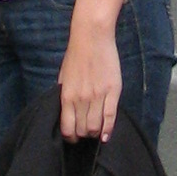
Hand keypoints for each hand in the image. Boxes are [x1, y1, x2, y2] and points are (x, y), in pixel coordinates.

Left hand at [57, 0, 126, 141]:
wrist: (92, 37)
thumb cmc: (76, 55)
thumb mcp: (63, 76)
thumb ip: (64, 95)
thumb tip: (65, 111)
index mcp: (67, 96)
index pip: (67, 128)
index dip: (70, 137)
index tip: (73, 137)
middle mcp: (81, 99)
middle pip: (82, 130)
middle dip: (83, 135)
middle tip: (85, 132)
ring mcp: (98, 96)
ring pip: (95, 127)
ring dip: (94, 133)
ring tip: (95, 130)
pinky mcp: (112, 91)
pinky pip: (110, 117)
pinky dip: (108, 130)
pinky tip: (106, 135)